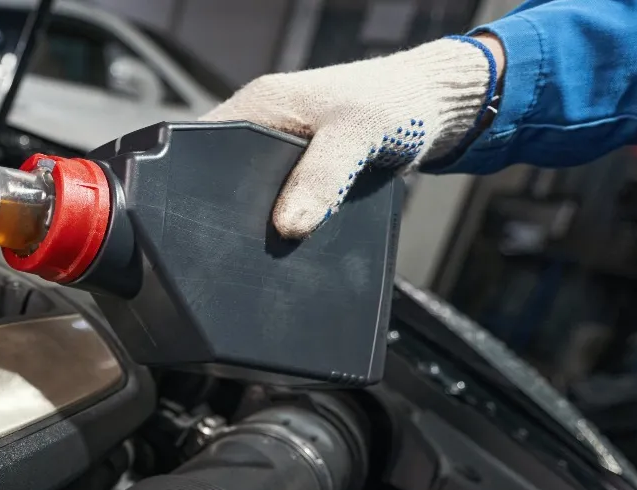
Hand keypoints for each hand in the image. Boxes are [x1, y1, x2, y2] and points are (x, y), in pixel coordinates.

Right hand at [202, 34, 502, 237]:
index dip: (199, 181)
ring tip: (277, 239)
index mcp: (258, 105)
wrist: (438, 108)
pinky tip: (298, 236)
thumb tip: (286, 226)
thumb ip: (322, 177)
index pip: (203, 146)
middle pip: (223, 177)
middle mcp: (261, 125)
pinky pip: (281, 200)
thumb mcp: (357, 135)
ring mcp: (279, 150)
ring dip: (264, 217)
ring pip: (252, 194)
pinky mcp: (300, 171)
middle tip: (251, 237)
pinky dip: (290, 216)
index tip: (211, 217)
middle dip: (234, 208)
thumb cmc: (398, 103)